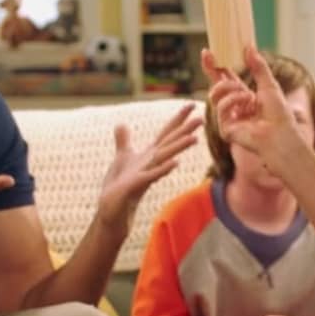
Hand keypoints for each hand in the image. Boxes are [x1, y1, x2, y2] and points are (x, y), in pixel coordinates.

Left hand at [96, 103, 200, 234]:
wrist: (112, 210)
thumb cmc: (119, 186)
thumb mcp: (122, 158)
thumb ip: (124, 140)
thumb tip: (121, 124)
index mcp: (149, 155)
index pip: (166, 133)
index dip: (177, 119)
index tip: (190, 104)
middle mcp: (151, 163)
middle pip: (170, 143)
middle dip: (184, 131)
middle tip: (202, 118)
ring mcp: (145, 174)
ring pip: (165, 158)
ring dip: (179, 148)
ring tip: (194, 138)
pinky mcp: (135, 186)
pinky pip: (152, 176)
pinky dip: (163, 169)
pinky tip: (175, 163)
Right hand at [200, 47, 304, 164]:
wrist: (281, 134)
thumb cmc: (279, 114)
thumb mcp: (269, 84)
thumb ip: (258, 67)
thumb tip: (249, 47)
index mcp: (244, 97)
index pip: (226, 79)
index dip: (216, 67)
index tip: (208, 52)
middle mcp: (234, 107)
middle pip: (216, 86)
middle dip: (211, 70)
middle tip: (209, 56)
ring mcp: (228, 119)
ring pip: (215, 95)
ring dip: (229, 88)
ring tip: (246, 93)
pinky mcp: (225, 130)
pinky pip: (220, 108)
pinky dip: (232, 101)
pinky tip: (247, 103)